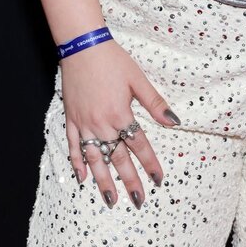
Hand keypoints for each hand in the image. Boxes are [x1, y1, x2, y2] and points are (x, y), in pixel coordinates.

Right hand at [61, 39, 180, 209]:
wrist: (83, 46)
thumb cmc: (113, 60)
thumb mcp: (137, 79)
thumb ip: (154, 103)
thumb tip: (174, 121)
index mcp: (120, 114)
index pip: (139, 145)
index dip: (150, 163)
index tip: (159, 179)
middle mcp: (102, 124)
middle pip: (118, 158)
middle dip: (130, 180)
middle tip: (138, 200)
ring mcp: (84, 124)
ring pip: (95, 158)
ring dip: (103, 180)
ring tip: (111, 198)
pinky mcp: (72, 119)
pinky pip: (74, 146)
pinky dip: (77, 163)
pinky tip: (82, 178)